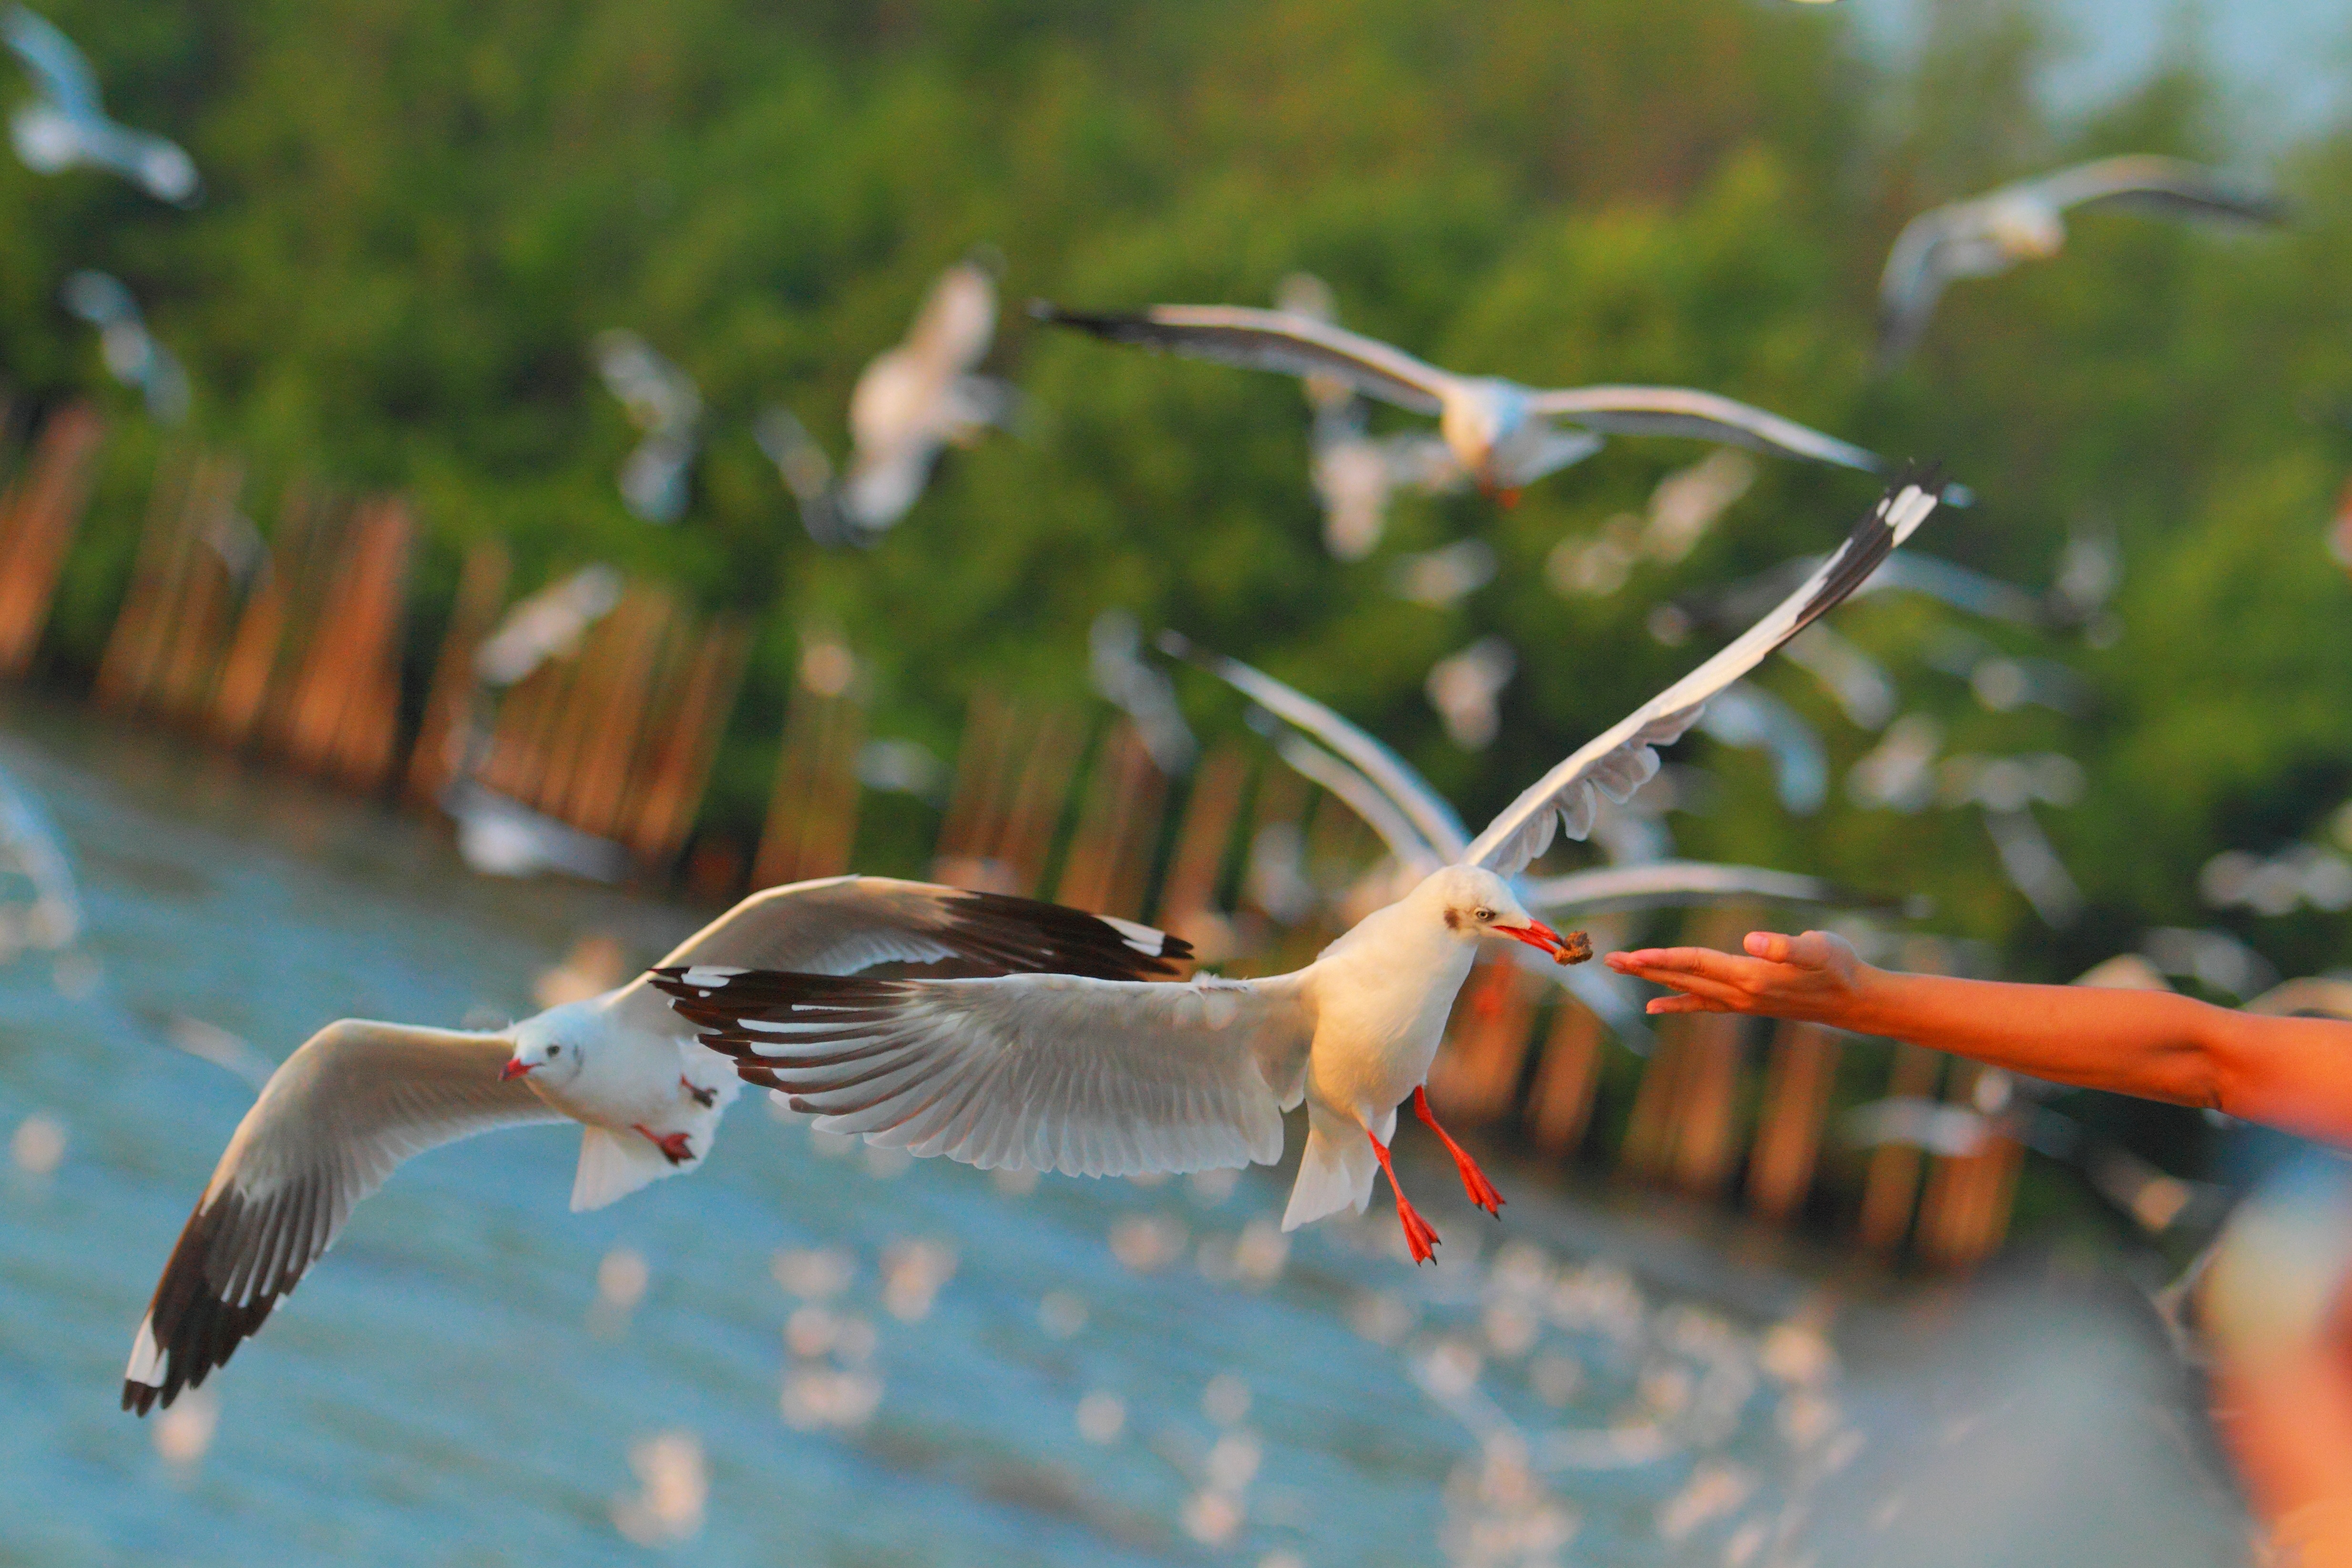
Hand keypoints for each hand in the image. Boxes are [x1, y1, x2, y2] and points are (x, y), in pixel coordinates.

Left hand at [1604, 929, 1872, 1025]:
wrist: (1855, 1000)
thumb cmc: (1839, 966)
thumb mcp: (1818, 948)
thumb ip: (1786, 945)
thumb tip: (1753, 942)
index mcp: (1751, 976)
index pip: (1697, 963)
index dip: (1664, 958)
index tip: (1633, 956)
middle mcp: (1739, 993)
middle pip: (1682, 976)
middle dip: (1645, 969)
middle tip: (1609, 960)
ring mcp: (1740, 1001)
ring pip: (1686, 988)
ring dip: (1653, 979)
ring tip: (1623, 970)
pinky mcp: (1745, 1003)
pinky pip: (1702, 1003)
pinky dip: (1676, 1002)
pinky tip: (1655, 1005)